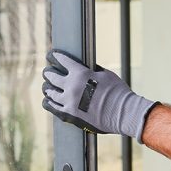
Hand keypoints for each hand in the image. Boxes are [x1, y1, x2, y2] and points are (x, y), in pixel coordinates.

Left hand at [41, 49, 157, 140]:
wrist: (123, 114)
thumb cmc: (118, 92)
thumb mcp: (105, 74)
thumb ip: (91, 70)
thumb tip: (84, 66)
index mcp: (80, 73)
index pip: (61, 60)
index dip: (54, 56)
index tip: (51, 55)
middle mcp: (71, 86)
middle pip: (51, 76)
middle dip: (48, 72)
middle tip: (48, 71)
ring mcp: (69, 102)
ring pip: (50, 92)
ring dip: (48, 87)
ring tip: (47, 86)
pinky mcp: (69, 115)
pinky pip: (52, 107)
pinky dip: (48, 102)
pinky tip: (48, 100)